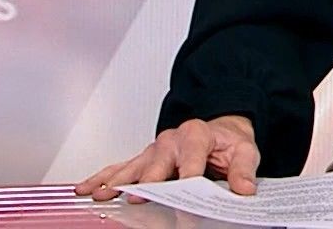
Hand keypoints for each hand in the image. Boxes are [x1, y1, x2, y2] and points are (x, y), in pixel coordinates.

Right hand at [74, 115, 260, 201]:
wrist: (219, 128)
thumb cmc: (227, 141)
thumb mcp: (244, 151)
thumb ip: (243, 170)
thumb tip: (244, 189)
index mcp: (195, 135)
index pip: (190, 163)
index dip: (186, 184)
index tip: (184, 204)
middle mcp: (170, 141)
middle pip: (155, 165)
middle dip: (146, 183)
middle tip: (135, 198)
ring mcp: (154, 151)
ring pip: (131, 167)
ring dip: (114, 181)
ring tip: (99, 193)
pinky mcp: (145, 159)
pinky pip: (120, 167)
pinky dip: (102, 177)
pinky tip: (88, 187)